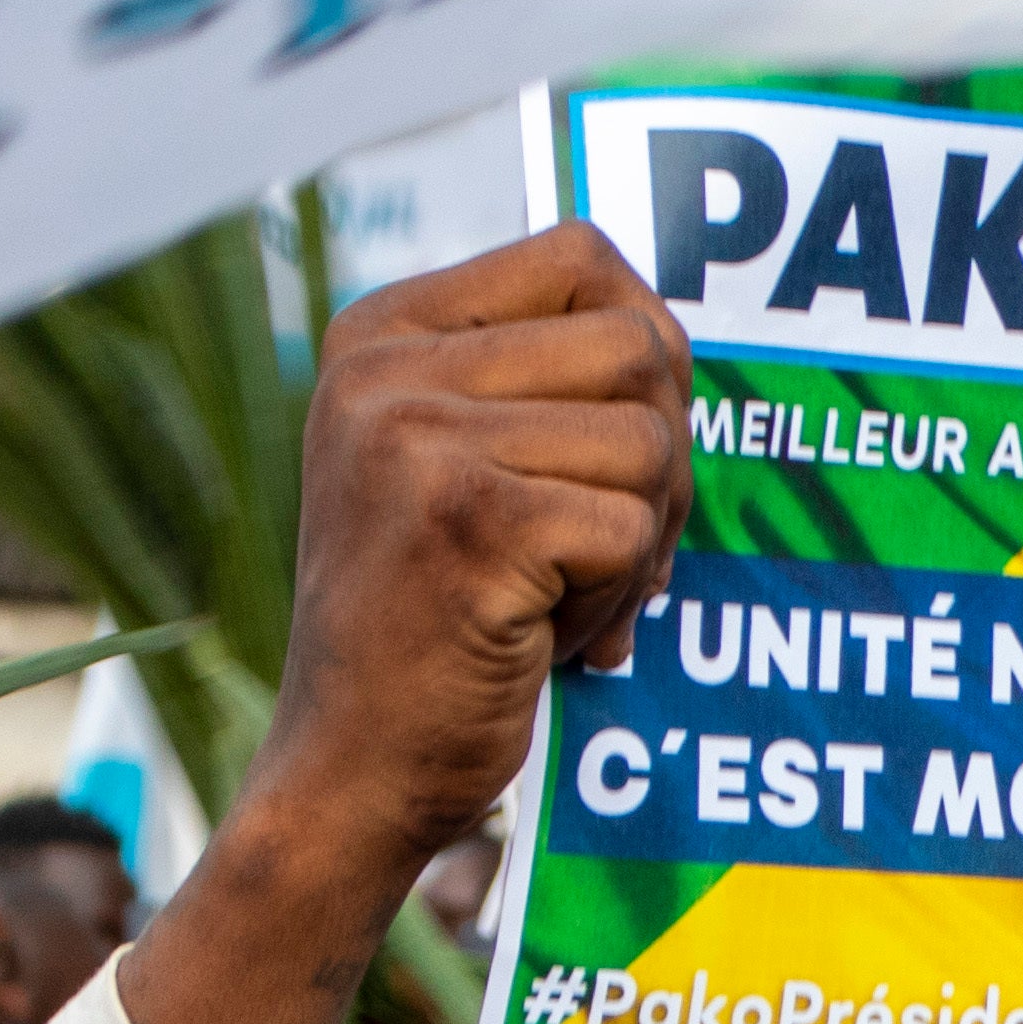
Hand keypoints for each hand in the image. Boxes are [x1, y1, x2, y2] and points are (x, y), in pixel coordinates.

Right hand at [259, 230, 694, 872]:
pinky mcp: (468, 520)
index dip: (644, 357)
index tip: (611, 454)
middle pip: (638, 344)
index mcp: (383, 331)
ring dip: (641, 543)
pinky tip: (551, 641)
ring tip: (564, 600)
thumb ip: (541, 385)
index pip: (583, 255)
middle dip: (663, 459)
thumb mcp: (457, 467)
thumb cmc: (432, 626)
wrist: (350, 767)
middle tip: (613, 548)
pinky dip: (620, 601)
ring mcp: (416, 437)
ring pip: (649, 443)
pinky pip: (631, 528)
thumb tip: (672, 335)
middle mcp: (384, 366)